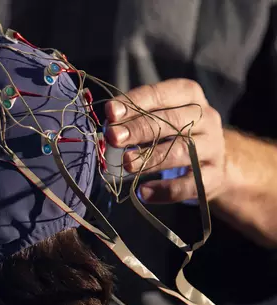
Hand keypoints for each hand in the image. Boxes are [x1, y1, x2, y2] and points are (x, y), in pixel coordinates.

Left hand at [104, 79, 225, 203]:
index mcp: (189, 95)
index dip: (134, 103)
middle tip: (113, 138)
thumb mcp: (159, 117)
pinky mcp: (212, 176)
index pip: (161, 94)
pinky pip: (188, 184)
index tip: (110, 112)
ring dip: (150, 157)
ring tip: (126, 164)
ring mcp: (212, 147)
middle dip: (138, 129)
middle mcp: (206, 118)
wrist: (211, 162)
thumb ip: (135, 117)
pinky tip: (143, 192)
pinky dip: (164, 190)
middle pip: (172, 121)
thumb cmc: (175, 133)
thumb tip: (109, 125)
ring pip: (181, 151)